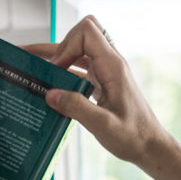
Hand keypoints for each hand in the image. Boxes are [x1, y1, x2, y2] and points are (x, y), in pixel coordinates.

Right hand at [24, 15, 169, 166]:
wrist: (150, 146)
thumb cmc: (133, 136)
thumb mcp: (103, 125)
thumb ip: (77, 108)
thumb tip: (49, 94)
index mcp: (113, 67)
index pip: (87, 33)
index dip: (66, 46)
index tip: (55, 69)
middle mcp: (109, 64)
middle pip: (81, 35)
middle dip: (58, 46)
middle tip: (39, 66)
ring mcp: (105, 73)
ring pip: (78, 51)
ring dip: (56, 56)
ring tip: (30, 63)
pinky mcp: (101, 84)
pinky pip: (78, 69)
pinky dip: (61, 73)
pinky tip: (47, 85)